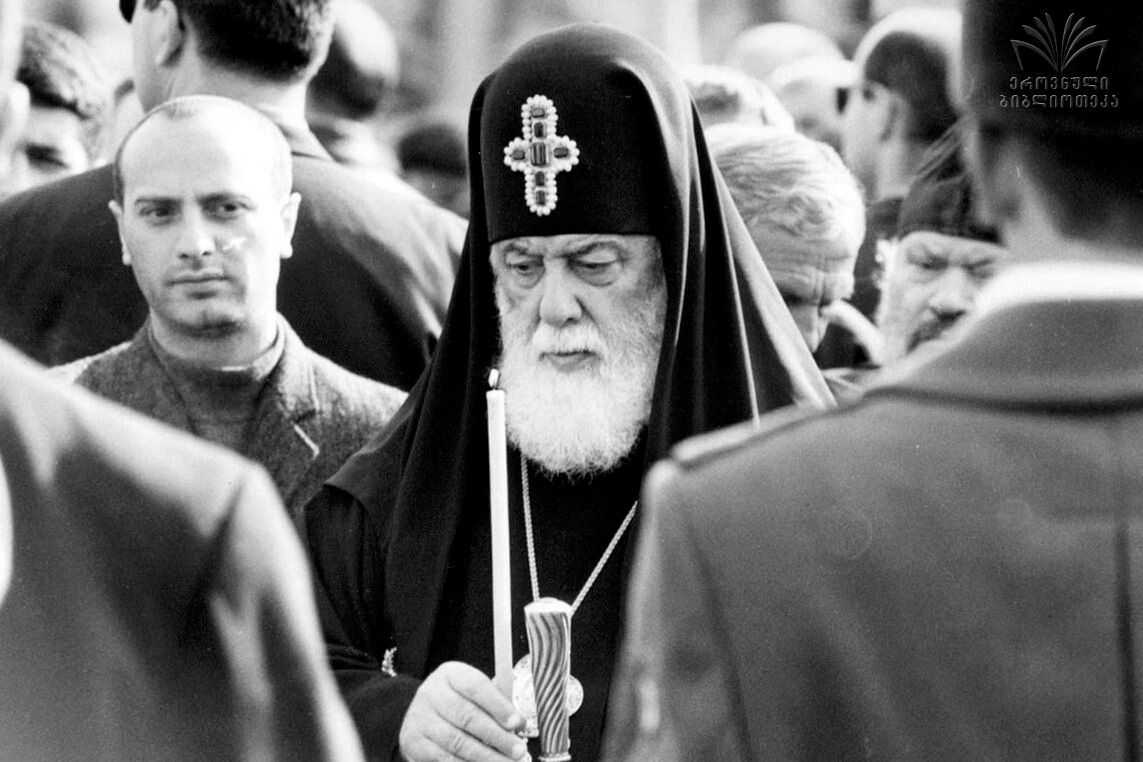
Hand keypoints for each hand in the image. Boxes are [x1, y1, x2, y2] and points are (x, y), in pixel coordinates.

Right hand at [399, 661, 529, 761]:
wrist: (420, 714)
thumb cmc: (457, 701)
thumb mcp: (473, 693)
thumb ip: (495, 704)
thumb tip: (518, 724)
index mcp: (451, 674)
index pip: (476, 686)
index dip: (498, 706)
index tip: (517, 723)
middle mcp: (432, 693)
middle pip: (467, 716)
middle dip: (497, 736)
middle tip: (518, 750)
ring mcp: (420, 718)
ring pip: (456, 742)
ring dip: (485, 756)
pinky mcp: (413, 741)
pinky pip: (444, 758)